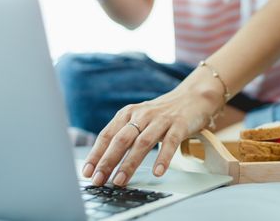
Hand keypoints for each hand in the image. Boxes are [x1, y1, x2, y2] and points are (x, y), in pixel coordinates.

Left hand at [81, 76, 223, 186]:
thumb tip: (104, 163)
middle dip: (108, 161)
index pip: (107, 135)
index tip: (87, 172)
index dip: (96, 154)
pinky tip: (157, 172)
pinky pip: (170, 143)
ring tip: (121, 181)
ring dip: (130, 163)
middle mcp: (142, 115)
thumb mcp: (139, 120)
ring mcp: (161, 119)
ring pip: (142, 142)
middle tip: (99, 180)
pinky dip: (163, 158)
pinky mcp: (179, 125)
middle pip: (121, 139)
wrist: (192, 98)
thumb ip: (124, 136)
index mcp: (128, 113)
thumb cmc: (162, 114)